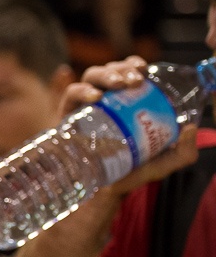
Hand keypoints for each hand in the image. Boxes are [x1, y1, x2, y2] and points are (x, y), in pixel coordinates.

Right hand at [60, 56, 199, 197]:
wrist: (104, 191)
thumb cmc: (132, 172)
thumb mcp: (164, 163)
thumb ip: (184, 151)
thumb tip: (190, 128)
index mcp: (124, 101)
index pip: (127, 73)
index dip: (133, 65)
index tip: (145, 69)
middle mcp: (105, 99)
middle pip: (110, 70)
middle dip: (122, 68)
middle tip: (135, 80)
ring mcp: (84, 106)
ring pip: (91, 75)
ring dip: (105, 74)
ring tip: (117, 84)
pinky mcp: (67, 116)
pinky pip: (71, 94)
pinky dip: (82, 90)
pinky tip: (95, 97)